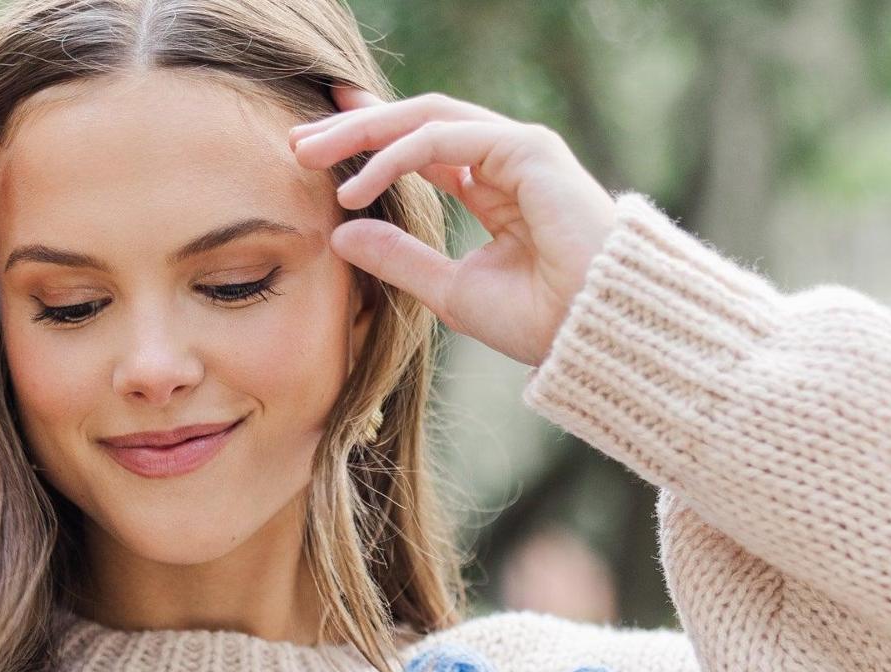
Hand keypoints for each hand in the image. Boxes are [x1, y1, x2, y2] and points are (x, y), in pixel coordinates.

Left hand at [291, 84, 615, 368]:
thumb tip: (340, 232)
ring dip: (365, 133)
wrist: (592, 334)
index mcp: (492, 185)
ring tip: (312, 154)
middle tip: (297, 141)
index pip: (421, 146)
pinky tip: (357, 184)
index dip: (370, 140)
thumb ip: (400, 259)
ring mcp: (518, 147)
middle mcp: (505, 157)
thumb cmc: (539, 321)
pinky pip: (446, 140)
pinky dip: (396, 156)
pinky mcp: (527, 149)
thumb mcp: (449, 292)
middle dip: (356, 128)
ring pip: (428, 118)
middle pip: (417, 122)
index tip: (317, 149)